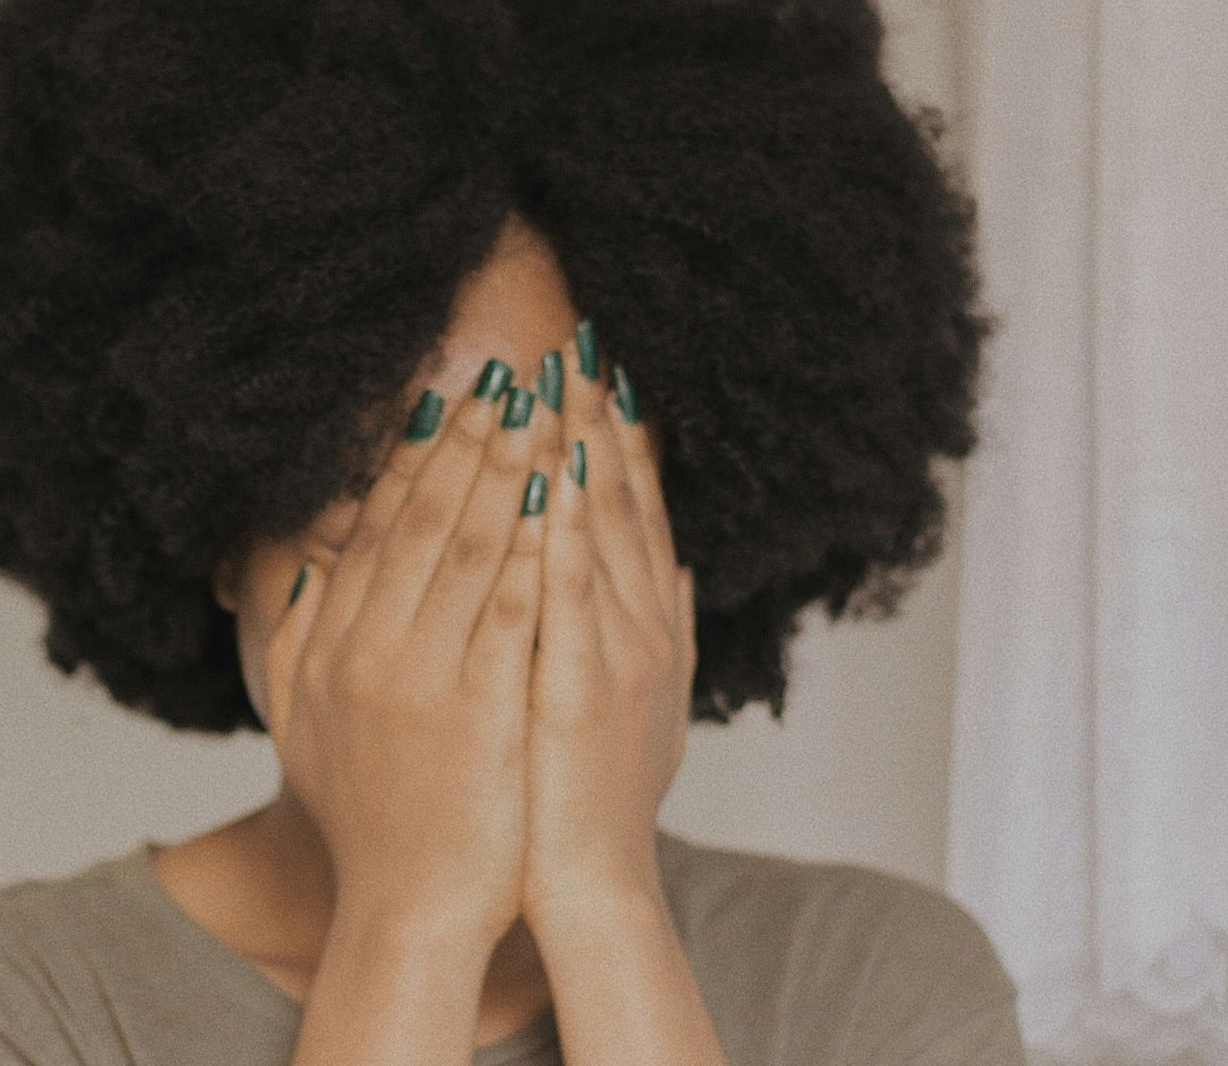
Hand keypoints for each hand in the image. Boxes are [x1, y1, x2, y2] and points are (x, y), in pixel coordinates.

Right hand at [264, 366, 557, 942]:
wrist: (408, 910)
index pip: (378, 528)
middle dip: (468, 440)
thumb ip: (300, 639)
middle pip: (422, 520)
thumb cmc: (369, 819)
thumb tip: (311, 563)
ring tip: (539, 410)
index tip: (448, 401)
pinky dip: (532, 547)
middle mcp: (369, 650)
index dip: (415, 457)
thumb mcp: (305, 724)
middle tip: (506, 378)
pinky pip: (510, 608)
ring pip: (467, 547)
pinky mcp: (479, 709)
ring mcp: (422, 678)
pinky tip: (560, 496)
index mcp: (335, 646)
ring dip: (506, 470)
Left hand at [523, 329, 696, 919]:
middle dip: (597, 421)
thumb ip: (656, 629)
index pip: (631, 512)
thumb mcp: (636, 703)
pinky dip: (564, 530)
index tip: (598, 375)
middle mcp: (643, 628)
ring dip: (581, 452)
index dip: (619, 440)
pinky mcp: (583, 687)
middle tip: (577, 347)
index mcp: (646, 626)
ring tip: (560, 381)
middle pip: (620, 504)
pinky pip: (571, 594)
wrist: (585, 881)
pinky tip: (552, 475)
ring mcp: (619, 654)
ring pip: (600, 532)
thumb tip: (675, 567)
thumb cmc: (590, 796)